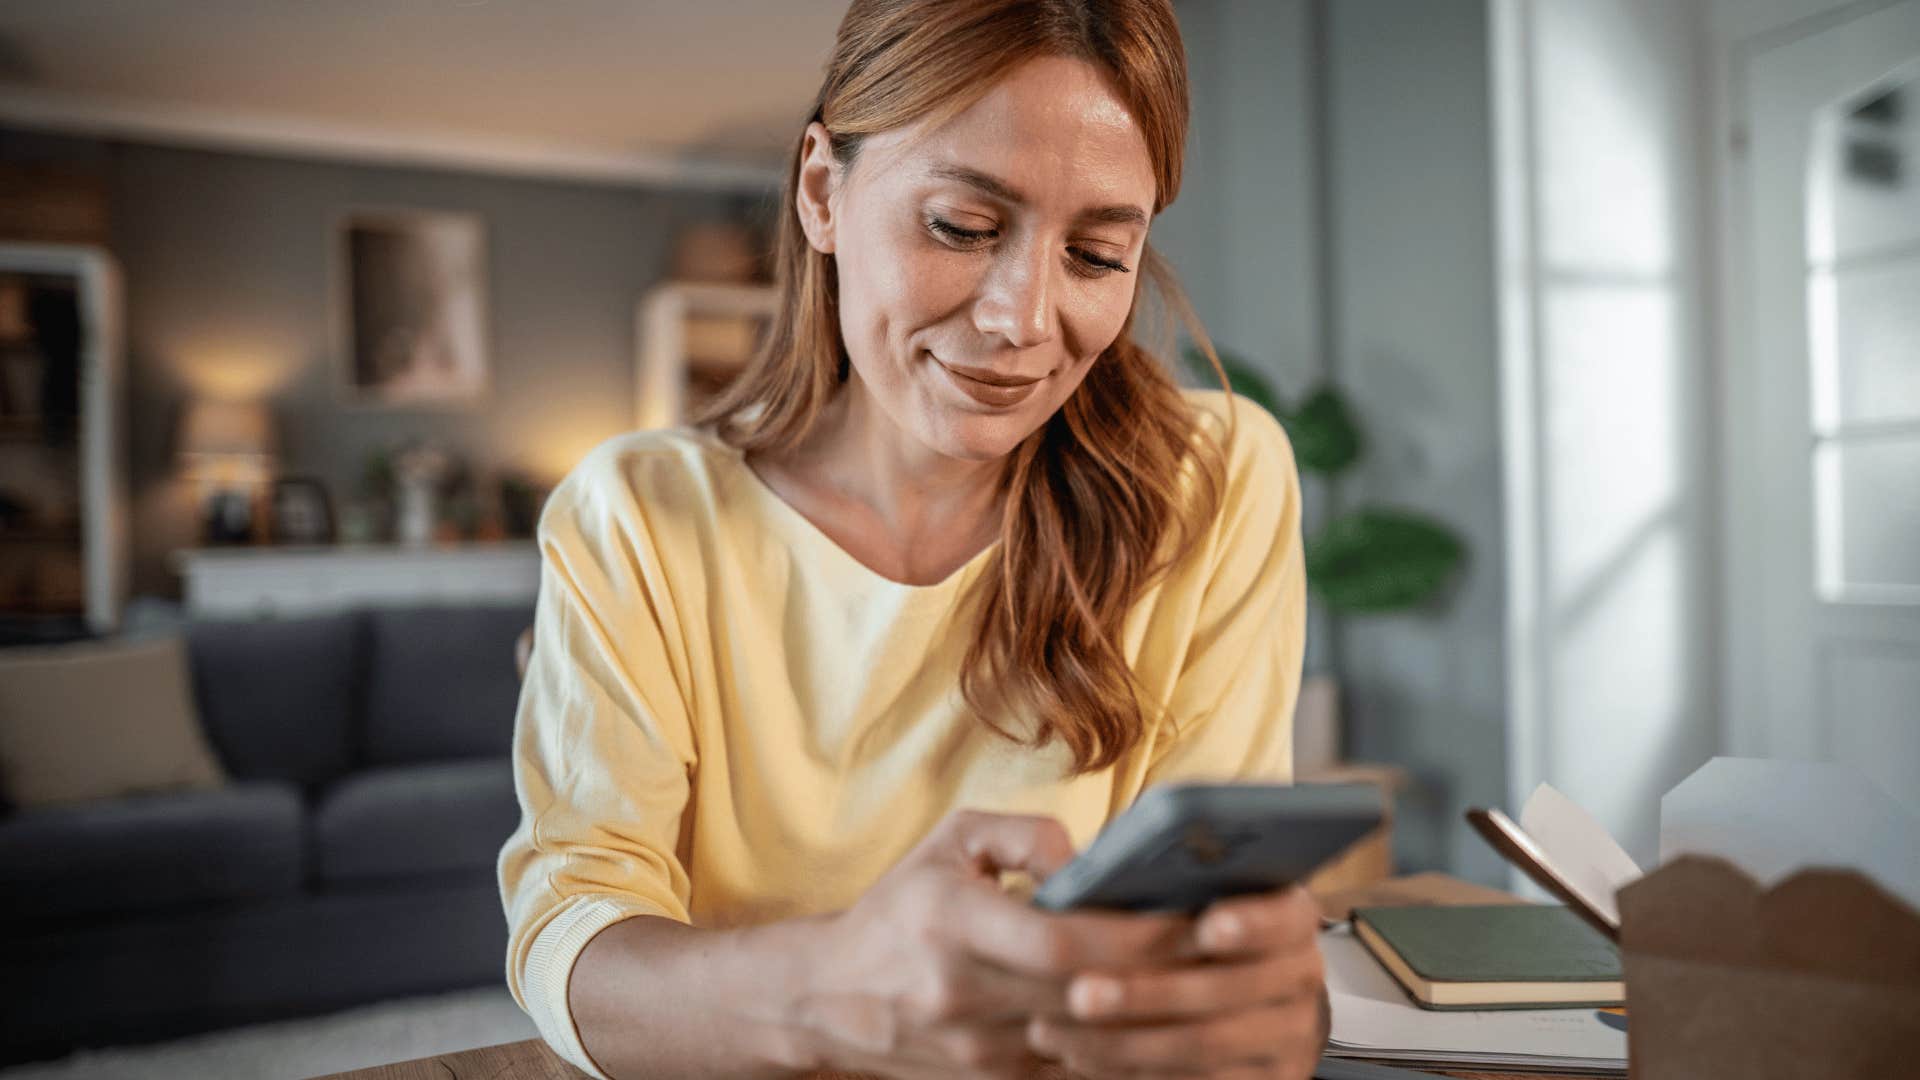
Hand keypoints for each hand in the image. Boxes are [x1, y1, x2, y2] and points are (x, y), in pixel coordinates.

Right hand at [793, 809, 1203, 1078]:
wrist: (825, 998)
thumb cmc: (899, 909)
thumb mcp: (949, 842)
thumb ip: (1024, 833)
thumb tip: (1088, 859)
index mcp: (950, 921)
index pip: (1057, 942)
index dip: (1130, 937)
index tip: (1188, 918)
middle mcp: (961, 993)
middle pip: (1086, 999)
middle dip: (1164, 979)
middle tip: (1231, 954)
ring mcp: (977, 1051)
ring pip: (1089, 1048)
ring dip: (1158, 1025)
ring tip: (1221, 993)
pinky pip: (1076, 1076)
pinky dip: (1128, 1058)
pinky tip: (1177, 1035)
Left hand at [1025, 885, 1329, 1078]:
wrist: (1245, 997)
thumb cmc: (1192, 925)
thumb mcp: (1193, 889)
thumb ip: (1166, 879)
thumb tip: (1097, 878)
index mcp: (1288, 917)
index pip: (1285, 916)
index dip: (1251, 922)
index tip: (1208, 927)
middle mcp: (1298, 976)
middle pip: (1226, 990)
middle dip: (1144, 994)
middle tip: (1078, 992)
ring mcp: (1286, 1036)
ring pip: (1203, 1045)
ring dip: (1122, 1041)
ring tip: (1056, 1029)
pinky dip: (1132, 1070)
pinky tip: (1083, 1055)